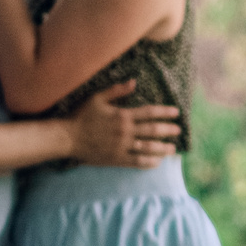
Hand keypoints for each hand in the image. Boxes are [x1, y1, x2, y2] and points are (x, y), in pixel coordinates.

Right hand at [66, 80, 182, 166]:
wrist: (67, 137)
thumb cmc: (81, 116)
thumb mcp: (97, 98)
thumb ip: (116, 91)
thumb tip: (134, 82)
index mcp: (122, 115)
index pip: (149, 112)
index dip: (164, 112)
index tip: (176, 113)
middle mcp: (125, 131)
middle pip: (153, 130)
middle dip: (168, 130)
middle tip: (178, 131)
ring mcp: (122, 146)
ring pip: (148, 148)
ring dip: (162, 148)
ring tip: (172, 149)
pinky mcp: (117, 158)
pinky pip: (137, 161)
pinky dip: (149, 162)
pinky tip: (157, 162)